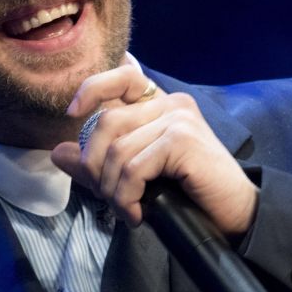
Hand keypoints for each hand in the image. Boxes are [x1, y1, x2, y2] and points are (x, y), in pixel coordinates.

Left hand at [51, 65, 258, 236]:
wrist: (233, 215)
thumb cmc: (187, 195)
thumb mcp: (136, 176)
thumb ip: (98, 162)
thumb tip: (57, 152)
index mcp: (160, 105)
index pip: (122, 77)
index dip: (92, 89)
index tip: (73, 115)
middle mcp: (171, 104)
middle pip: (106, 123)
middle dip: (95, 167)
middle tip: (108, 197)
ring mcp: (178, 119)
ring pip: (117, 150)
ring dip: (112, 190)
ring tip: (127, 209)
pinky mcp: (182, 140)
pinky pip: (133, 168)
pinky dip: (127, 197)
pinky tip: (139, 213)